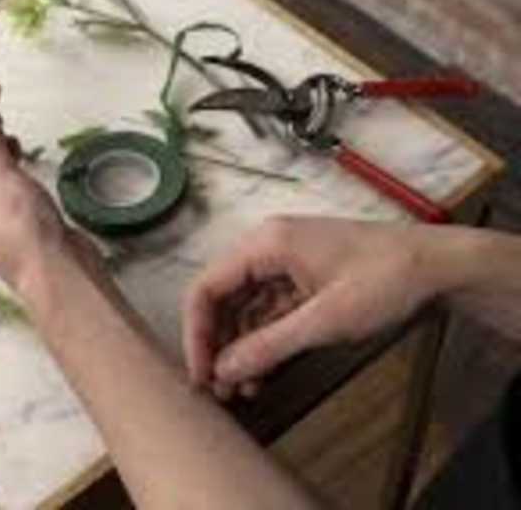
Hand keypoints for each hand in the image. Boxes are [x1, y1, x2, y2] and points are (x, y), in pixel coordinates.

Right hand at [184, 216, 463, 398]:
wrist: (438, 266)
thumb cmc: (383, 282)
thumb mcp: (325, 320)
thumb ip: (268, 345)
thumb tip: (221, 371)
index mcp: (265, 244)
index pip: (207, 287)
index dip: (196, 333)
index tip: (201, 376)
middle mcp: (267, 248)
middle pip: (222, 297)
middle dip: (218, 344)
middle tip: (219, 390)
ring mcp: (285, 262)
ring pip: (245, 307)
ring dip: (241, 347)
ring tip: (243, 390)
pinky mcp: (302, 278)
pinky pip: (269, 310)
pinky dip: (264, 340)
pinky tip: (264, 372)